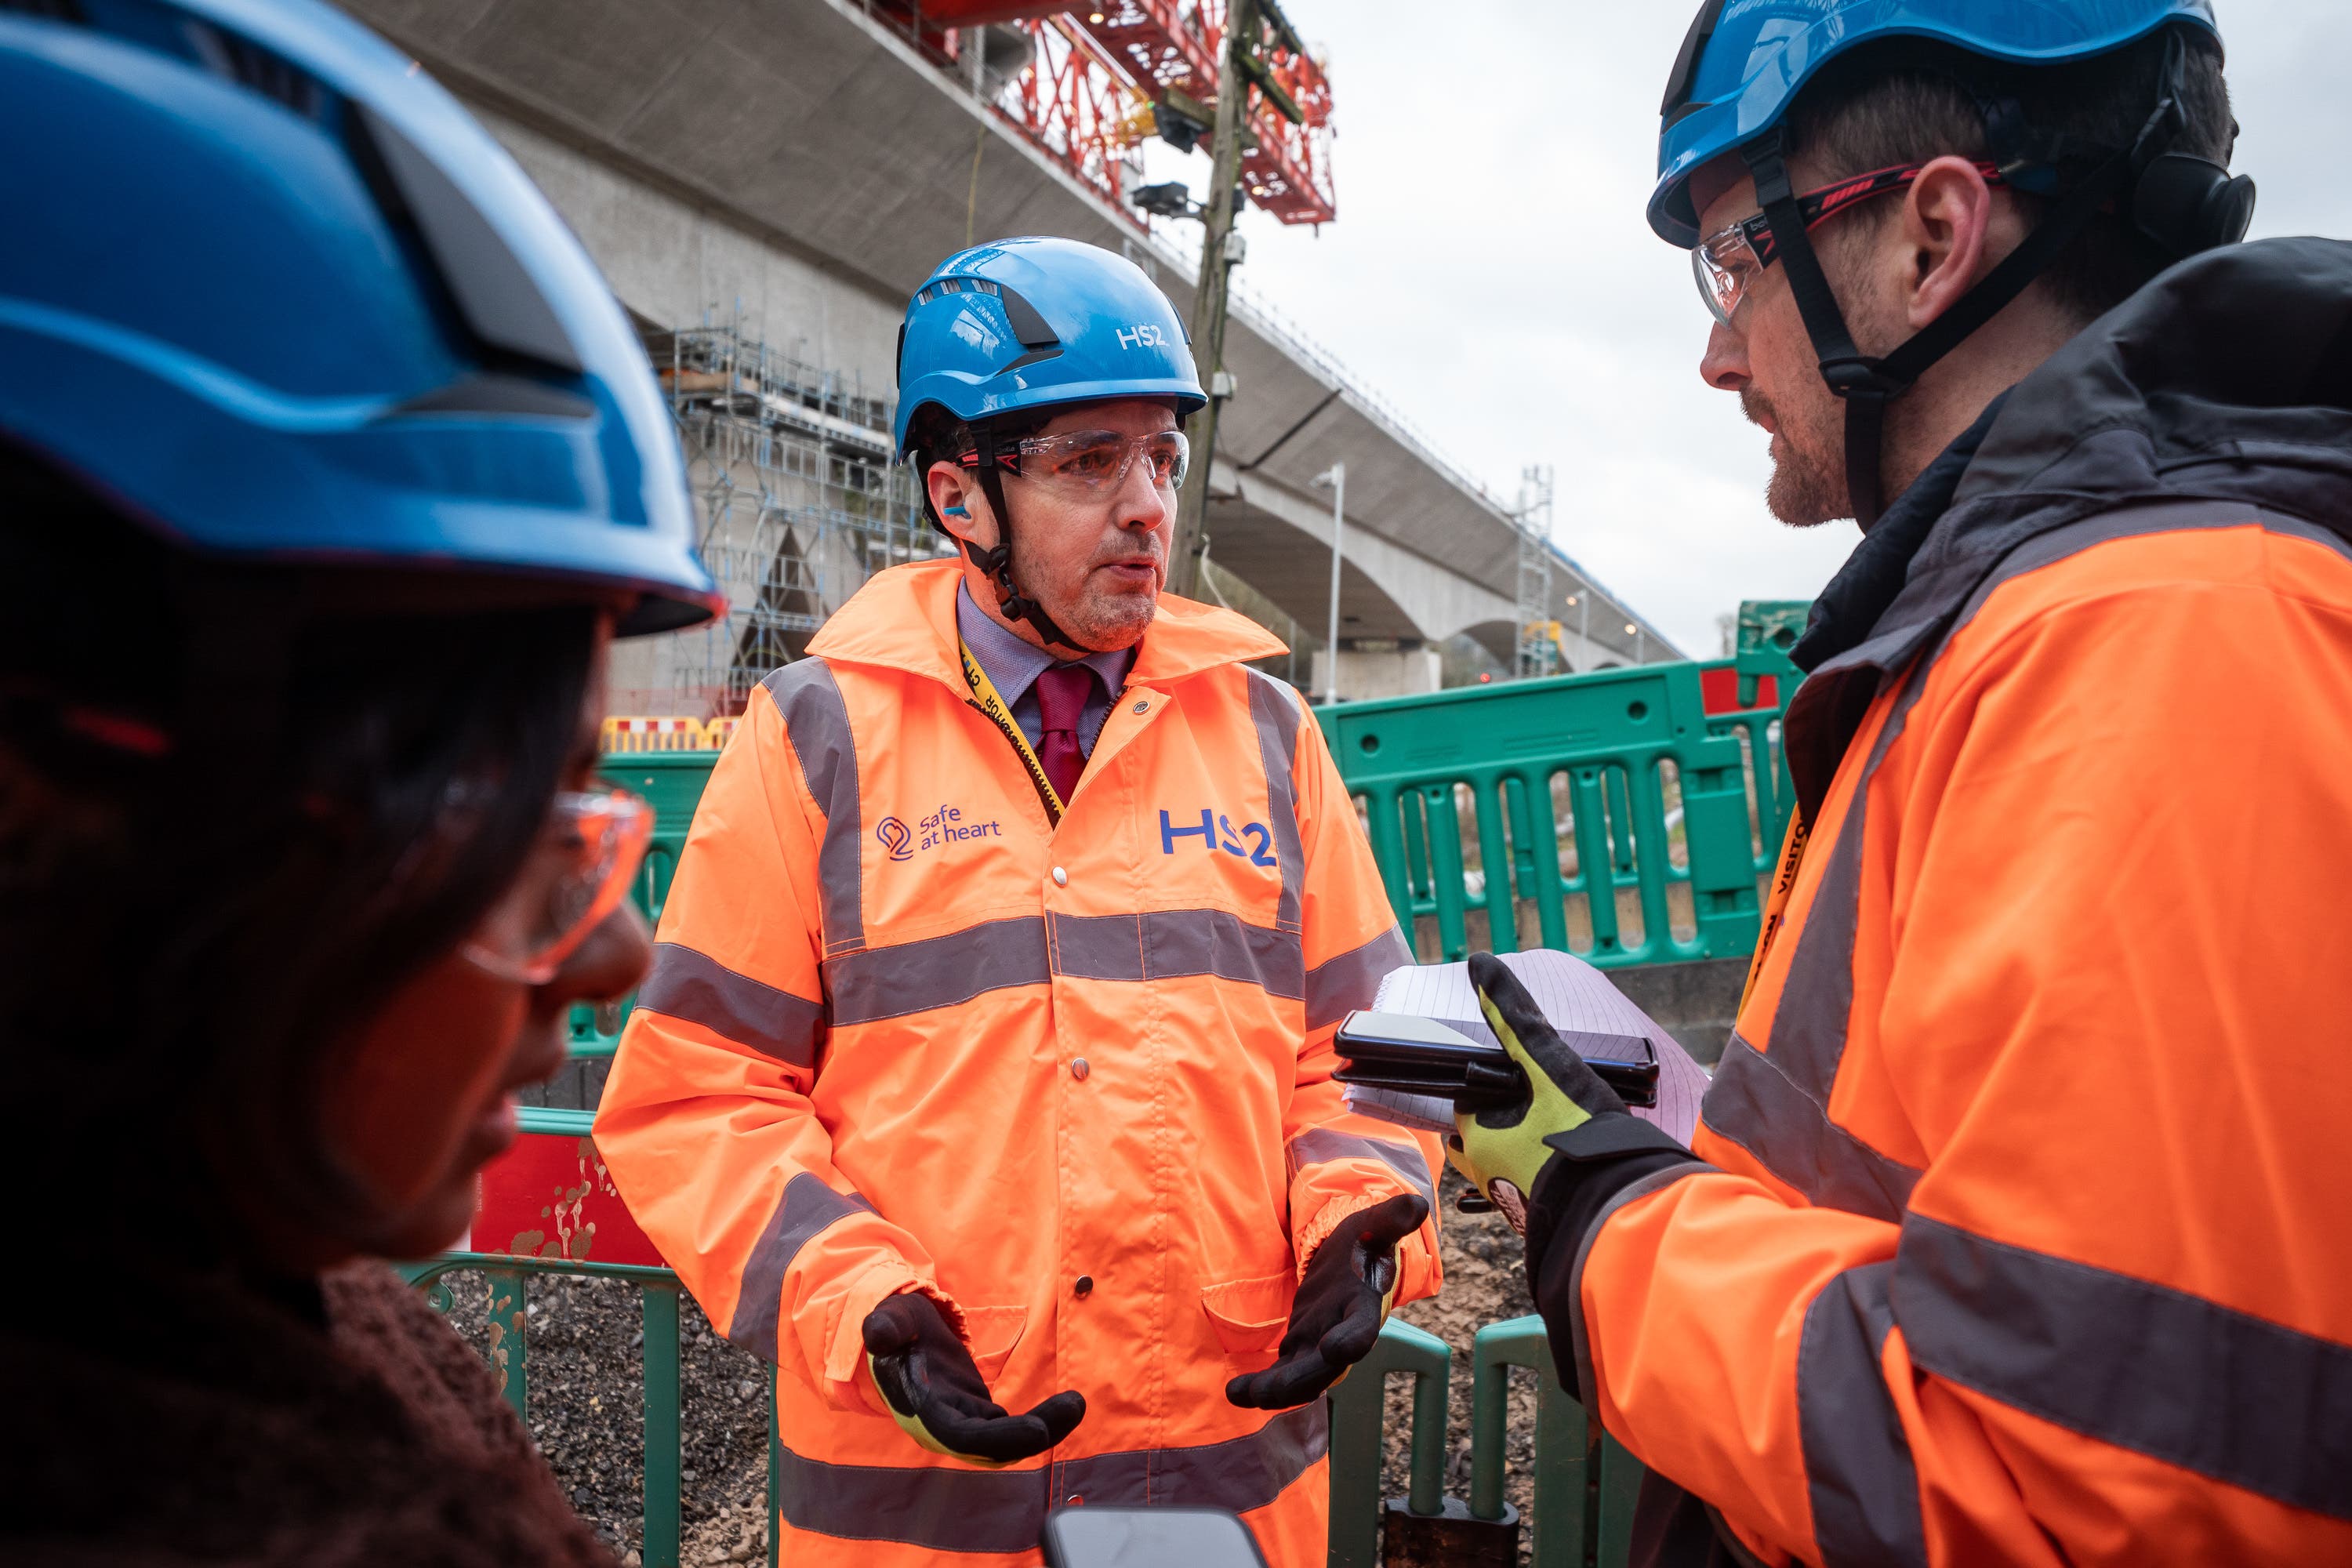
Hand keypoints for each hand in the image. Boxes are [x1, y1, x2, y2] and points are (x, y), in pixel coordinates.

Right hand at [863, 1292, 1084, 1464]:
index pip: (961, 1437)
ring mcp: (961, 1423)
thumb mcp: (891, 1317)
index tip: (1037, 1429)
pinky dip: (1038, 1421)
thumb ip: (887, 1326)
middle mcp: (942, 1428)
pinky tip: (1065, 1407)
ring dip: (1042, 1429)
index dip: (999, 1439)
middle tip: (1074, 1406)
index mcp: (921, 1411)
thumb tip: (878, 1335)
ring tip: (1076, 1404)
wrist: (897, 1333)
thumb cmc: (896, 1324)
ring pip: (1004, 1443)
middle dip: (1032, 1436)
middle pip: (990, 1448)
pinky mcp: (976, 1414)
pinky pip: (1010, 1429)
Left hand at [1224, 1192, 1428, 1409]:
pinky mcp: (1300, 1347)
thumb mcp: (1374, 1226)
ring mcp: (1320, 1345)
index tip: (1337, 1348)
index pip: (1363, 1328)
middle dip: (1298, 1379)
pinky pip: (1281, 1374)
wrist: (1353, 1261)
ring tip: (1238, 1394)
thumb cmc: (1365, 1243)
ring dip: (1273, 1391)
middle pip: (1325, 1367)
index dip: (1352, 1340)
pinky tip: (1235, 1391)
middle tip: (1268, 1392)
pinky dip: (1260, 1387)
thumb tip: (1417, 1202)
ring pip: (1300, 1378)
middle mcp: (1344, 1334)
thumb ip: (1391, 1219)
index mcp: (1364, 1307)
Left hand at [1452, 952, 1689, 1233]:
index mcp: (1477, 1133)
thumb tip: (1478, 961)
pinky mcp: (1539, 1223)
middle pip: (1476, 1136)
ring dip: (1514, 1150)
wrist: (1620, 1211)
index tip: (1521, 1080)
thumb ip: (1514, 1016)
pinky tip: (1566, 1167)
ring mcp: (1510, 1202)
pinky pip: (1525, 1192)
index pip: (1470, 1100)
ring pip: (1498, 1167)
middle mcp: (1484, 1172)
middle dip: (1495, 1121)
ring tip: (1549, 1134)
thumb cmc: (1582, 1132)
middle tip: (1534, 1107)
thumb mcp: (1551, 1064)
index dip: (1494, 1085)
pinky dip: (1537, 1177)